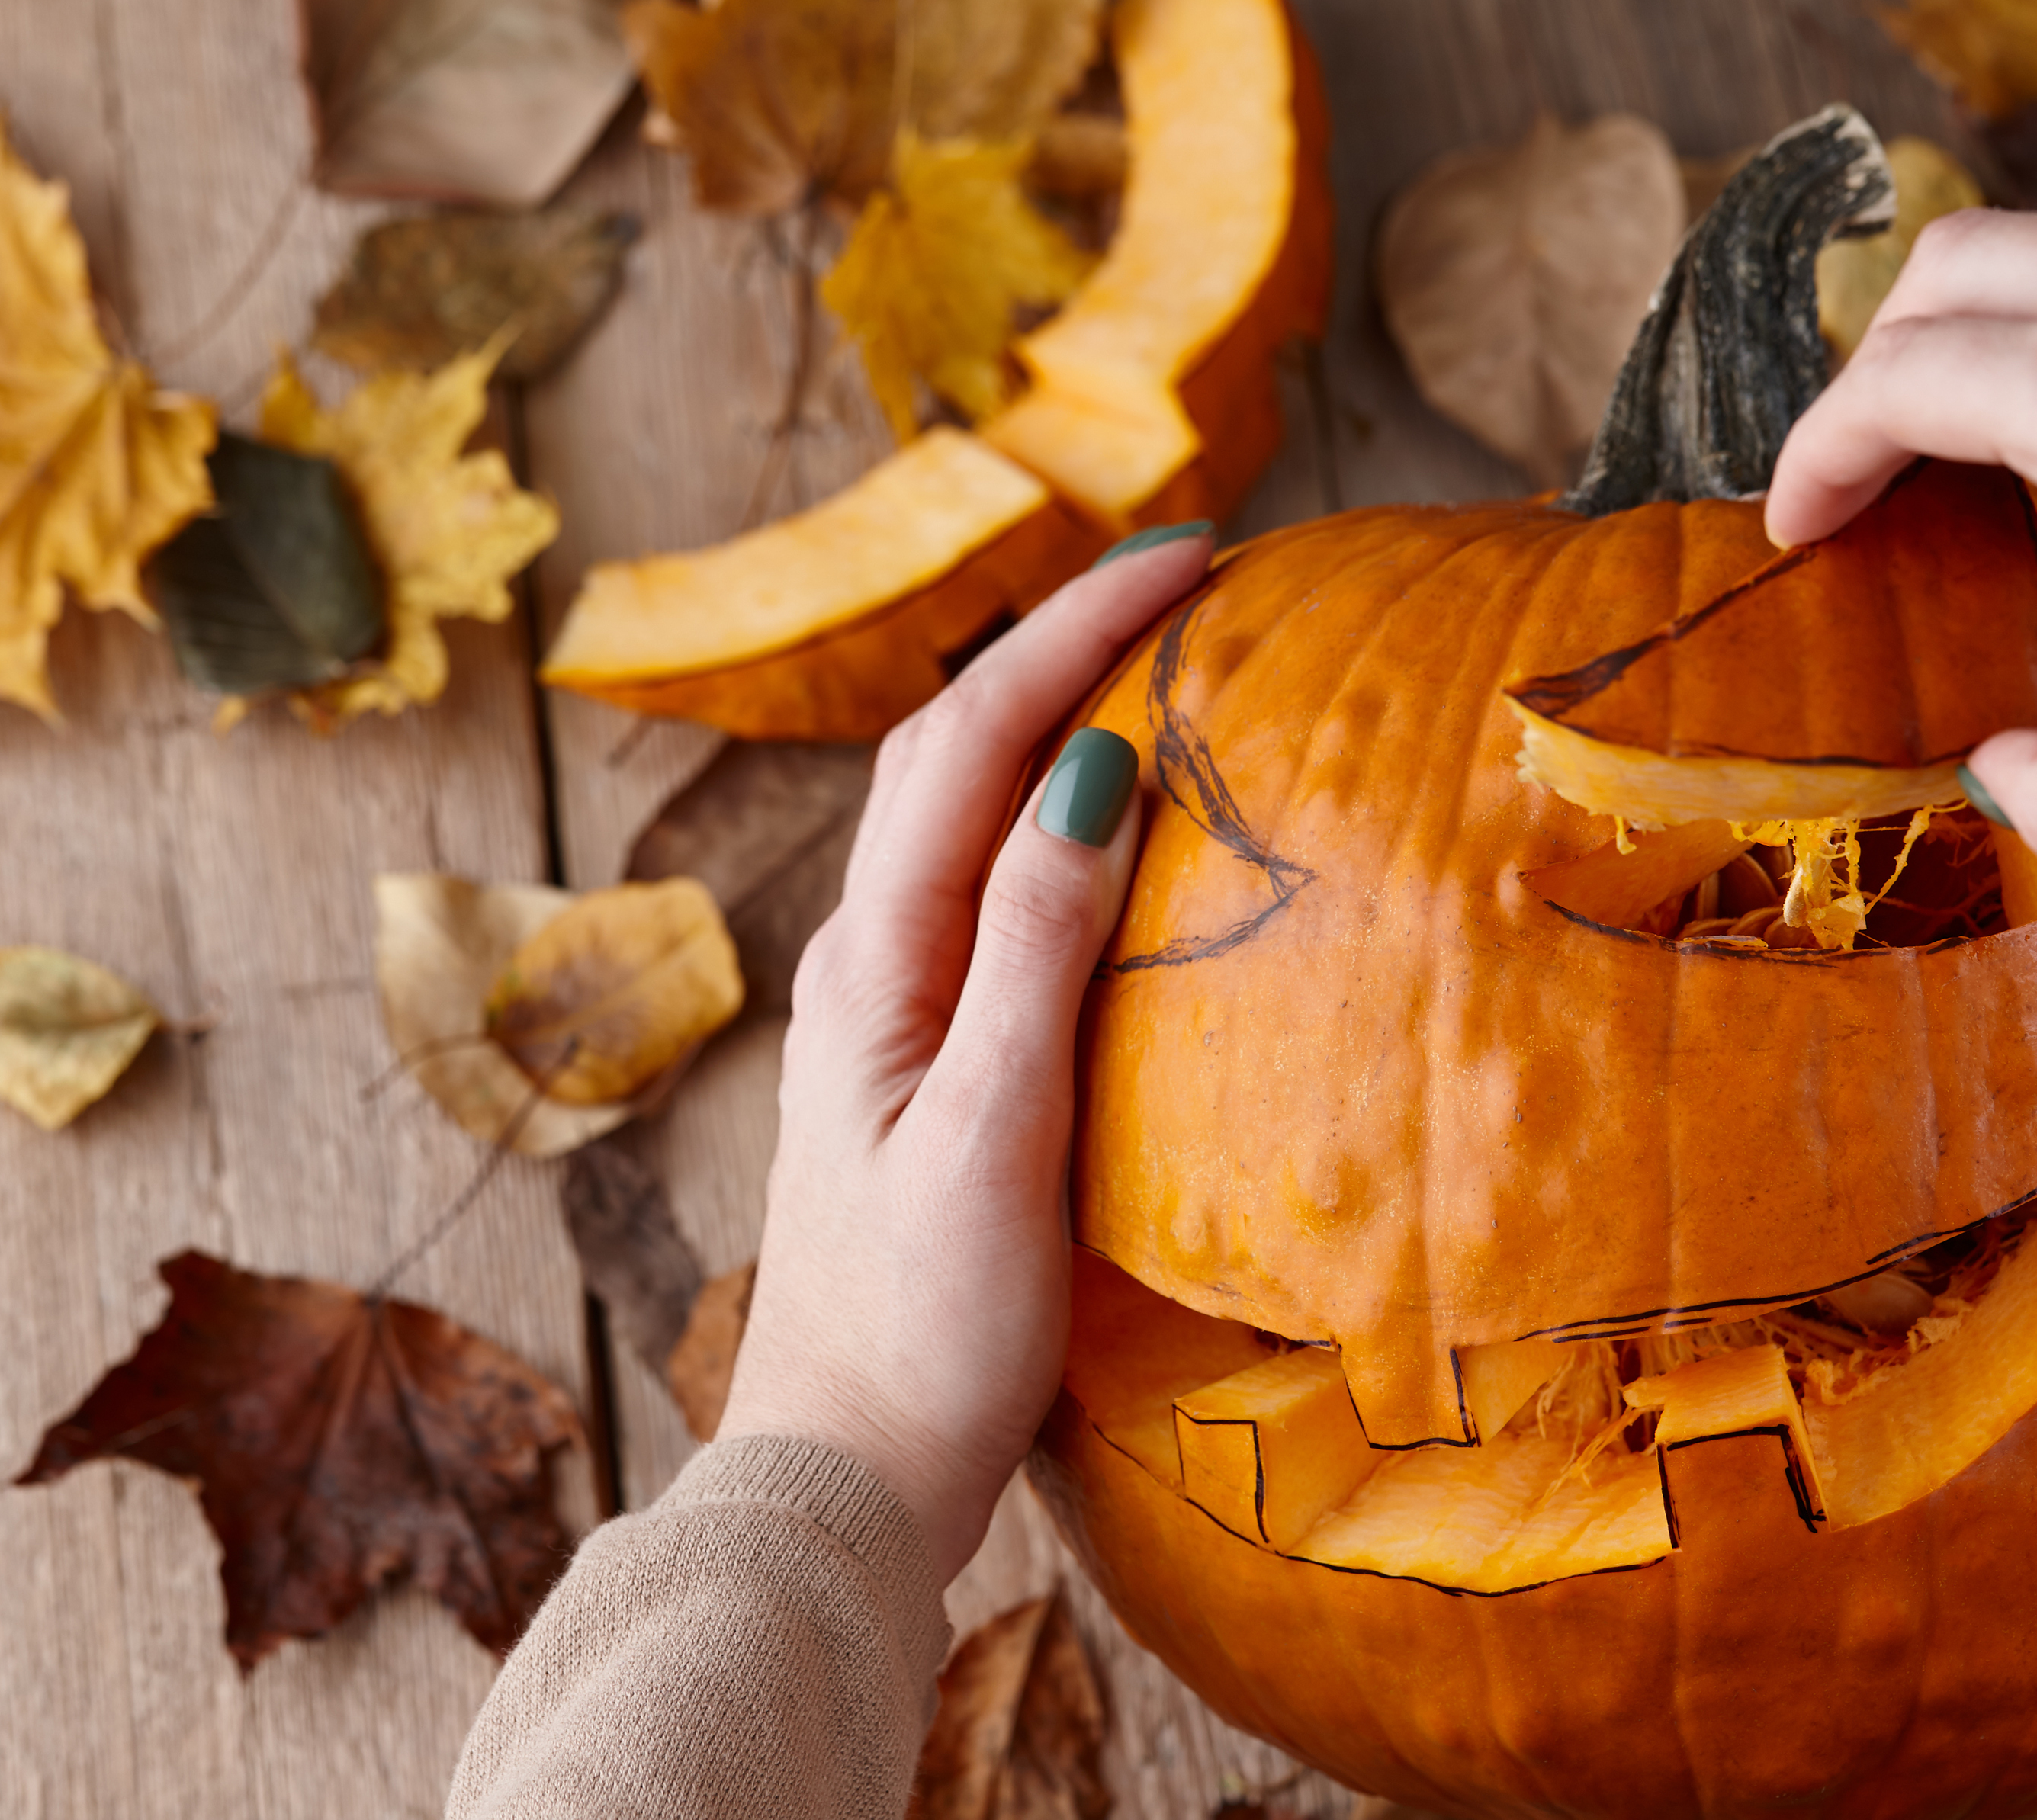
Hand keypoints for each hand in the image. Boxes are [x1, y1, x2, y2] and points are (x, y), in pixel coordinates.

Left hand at [713, 526, 1210, 1577]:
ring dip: (1044, 715)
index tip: (1189, 557)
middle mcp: (865, 964)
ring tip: (1155, 661)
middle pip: (948, 750)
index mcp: (874, 964)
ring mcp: (887, 1012)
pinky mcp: (921, 1062)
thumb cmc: (923, 1331)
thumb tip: (1088, 766)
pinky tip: (1109, 830)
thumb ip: (1036, 950)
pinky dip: (1044, 816)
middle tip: (1187, 578)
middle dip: (1058, 642)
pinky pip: (981, 890)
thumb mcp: (994, 1135)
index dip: (1074, 633)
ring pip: (959, 813)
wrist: (847, 1479)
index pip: (970, 741)